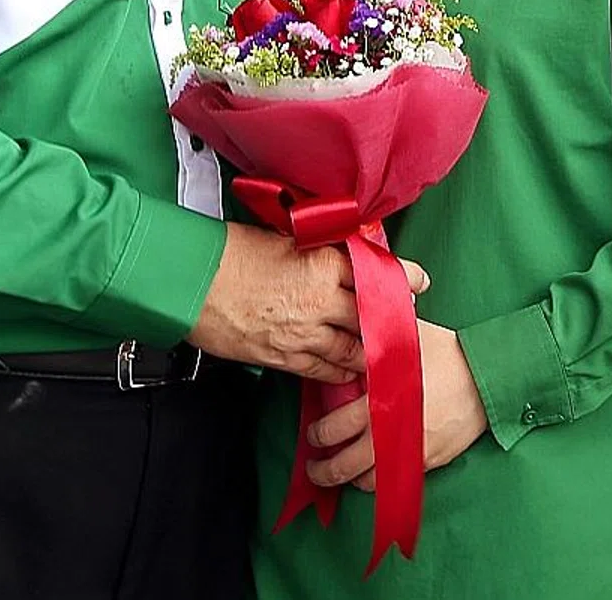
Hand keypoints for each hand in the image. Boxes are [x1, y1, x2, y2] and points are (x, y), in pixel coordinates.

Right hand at [187, 223, 430, 383]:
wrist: (191, 281)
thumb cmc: (233, 252)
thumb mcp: (287, 239)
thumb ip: (320, 251)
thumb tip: (345, 256)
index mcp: (323, 262)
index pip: (375, 272)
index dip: (402, 279)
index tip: (419, 282)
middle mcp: (320, 299)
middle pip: (370, 315)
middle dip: (390, 320)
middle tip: (402, 322)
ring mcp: (303, 331)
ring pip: (352, 348)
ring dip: (369, 350)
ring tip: (381, 350)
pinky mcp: (282, 356)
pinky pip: (323, 369)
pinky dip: (340, 371)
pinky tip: (349, 370)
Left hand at [306, 320, 489, 489]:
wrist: (488, 376)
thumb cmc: (447, 354)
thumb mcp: (405, 339)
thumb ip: (374, 339)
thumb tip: (347, 331)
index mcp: (378, 402)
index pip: (332, 430)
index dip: (317, 435)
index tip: (313, 433)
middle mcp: (390, 433)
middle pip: (343, 465)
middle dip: (323, 468)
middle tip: (316, 464)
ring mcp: (409, 452)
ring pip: (367, 481)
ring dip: (350, 479)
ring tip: (342, 473)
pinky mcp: (428, 461)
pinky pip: (396, 481)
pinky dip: (380, 480)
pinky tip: (375, 471)